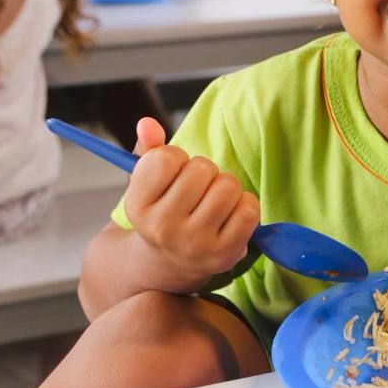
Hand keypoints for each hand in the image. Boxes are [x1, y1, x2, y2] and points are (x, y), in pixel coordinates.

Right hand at [122, 117, 259, 287]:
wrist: (169, 265)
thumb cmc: (163, 212)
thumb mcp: (146, 184)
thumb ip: (147, 150)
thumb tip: (147, 123)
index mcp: (137, 206)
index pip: (166, 158)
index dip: (176, 157)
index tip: (172, 174)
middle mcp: (163, 228)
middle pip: (202, 169)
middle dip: (204, 171)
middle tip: (196, 189)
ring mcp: (194, 244)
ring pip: (228, 186)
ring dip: (226, 186)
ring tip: (213, 200)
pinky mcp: (224, 255)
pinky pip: (249, 209)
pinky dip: (245, 204)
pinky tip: (229, 214)